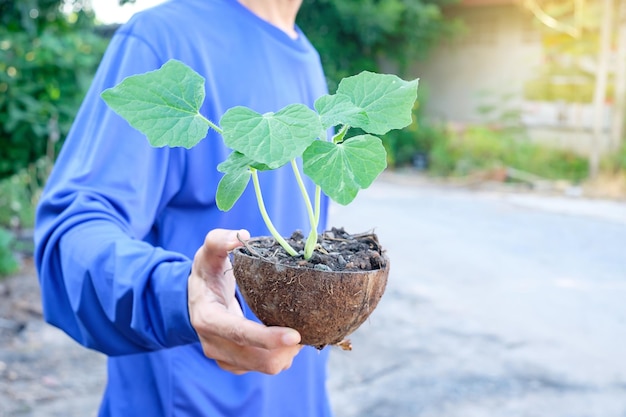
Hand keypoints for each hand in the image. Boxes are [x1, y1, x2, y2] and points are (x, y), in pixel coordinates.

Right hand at [188, 228, 301, 374]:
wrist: (192, 299)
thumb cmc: (205, 274)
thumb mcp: (207, 253)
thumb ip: (219, 240)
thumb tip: (242, 236)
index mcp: (208, 318)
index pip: (240, 334)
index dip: (268, 338)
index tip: (296, 335)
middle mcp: (214, 344)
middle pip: (258, 359)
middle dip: (286, 349)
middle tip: (307, 329)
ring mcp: (224, 358)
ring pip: (265, 367)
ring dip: (287, 354)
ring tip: (299, 332)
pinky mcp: (234, 364)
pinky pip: (263, 367)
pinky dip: (281, 357)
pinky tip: (288, 339)